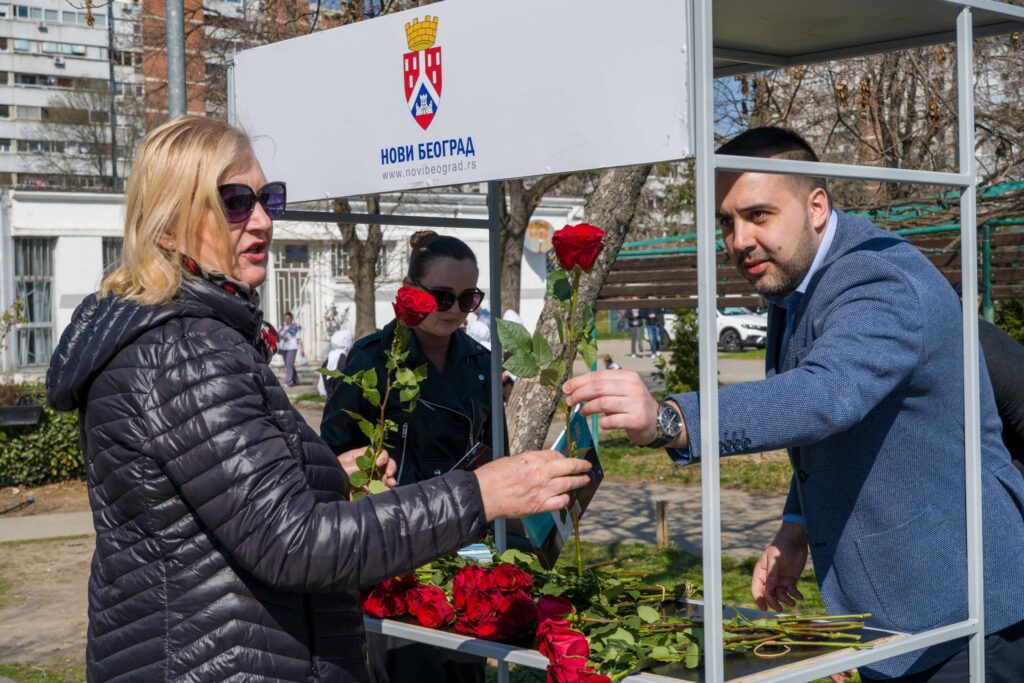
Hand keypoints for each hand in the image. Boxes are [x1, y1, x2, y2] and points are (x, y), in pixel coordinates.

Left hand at [338, 448, 396, 490]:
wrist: (327, 492)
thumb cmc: (333, 474)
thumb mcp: (344, 467)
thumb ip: (359, 466)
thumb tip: (373, 467)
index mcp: (361, 457)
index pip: (377, 453)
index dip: (382, 456)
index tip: (379, 464)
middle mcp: (368, 467)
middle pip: (385, 463)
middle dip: (390, 468)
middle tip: (388, 475)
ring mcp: (370, 479)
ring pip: (385, 477)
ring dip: (390, 480)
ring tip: (390, 485)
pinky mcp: (370, 490)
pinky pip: (381, 488)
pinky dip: (386, 490)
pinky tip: (387, 491)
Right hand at [474, 450, 592, 521]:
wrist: (484, 494)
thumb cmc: (493, 476)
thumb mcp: (512, 460)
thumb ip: (529, 462)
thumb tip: (540, 464)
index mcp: (533, 458)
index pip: (556, 455)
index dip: (563, 457)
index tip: (566, 459)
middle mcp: (542, 472)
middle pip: (569, 466)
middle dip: (581, 466)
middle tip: (587, 466)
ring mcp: (543, 490)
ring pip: (569, 484)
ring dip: (579, 482)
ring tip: (585, 480)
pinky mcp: (540, 505)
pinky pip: (561, 501)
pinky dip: (566, 499)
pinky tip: (566, 498)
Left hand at [562, 370, 666, 446]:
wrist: (656, 421)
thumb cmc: (631, 404)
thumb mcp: (621, 390)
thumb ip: (602, 388)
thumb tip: (573, 388)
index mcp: (628, 376)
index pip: (598, 375)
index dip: (579, 381)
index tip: (566, 388)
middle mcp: (633, 387)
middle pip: (599, 388)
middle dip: (580, 394)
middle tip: (569, 401)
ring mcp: (636, 404)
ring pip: (603, 403)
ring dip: (588, 408)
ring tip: (583, 412)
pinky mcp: (637, 420)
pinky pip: (612, 421)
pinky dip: (603, 423)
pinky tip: (601, 423)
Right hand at [752, 521, 808, 612]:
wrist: (796, 540)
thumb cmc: (782, 547)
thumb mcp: (775, 559)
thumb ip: (772, 574)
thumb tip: (769, 589)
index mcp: (761, 572)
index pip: (757, 588)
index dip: (759, 599)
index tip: (764, 608)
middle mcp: (769, 578)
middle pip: (768, 594)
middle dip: (773, 602)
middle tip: (779, 609)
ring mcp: (780, 580)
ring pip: (780, 595)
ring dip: (785, 601)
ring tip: (793, 603)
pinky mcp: (790, 581)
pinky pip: (791, 592)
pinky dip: (795, 595)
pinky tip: (800, 597)